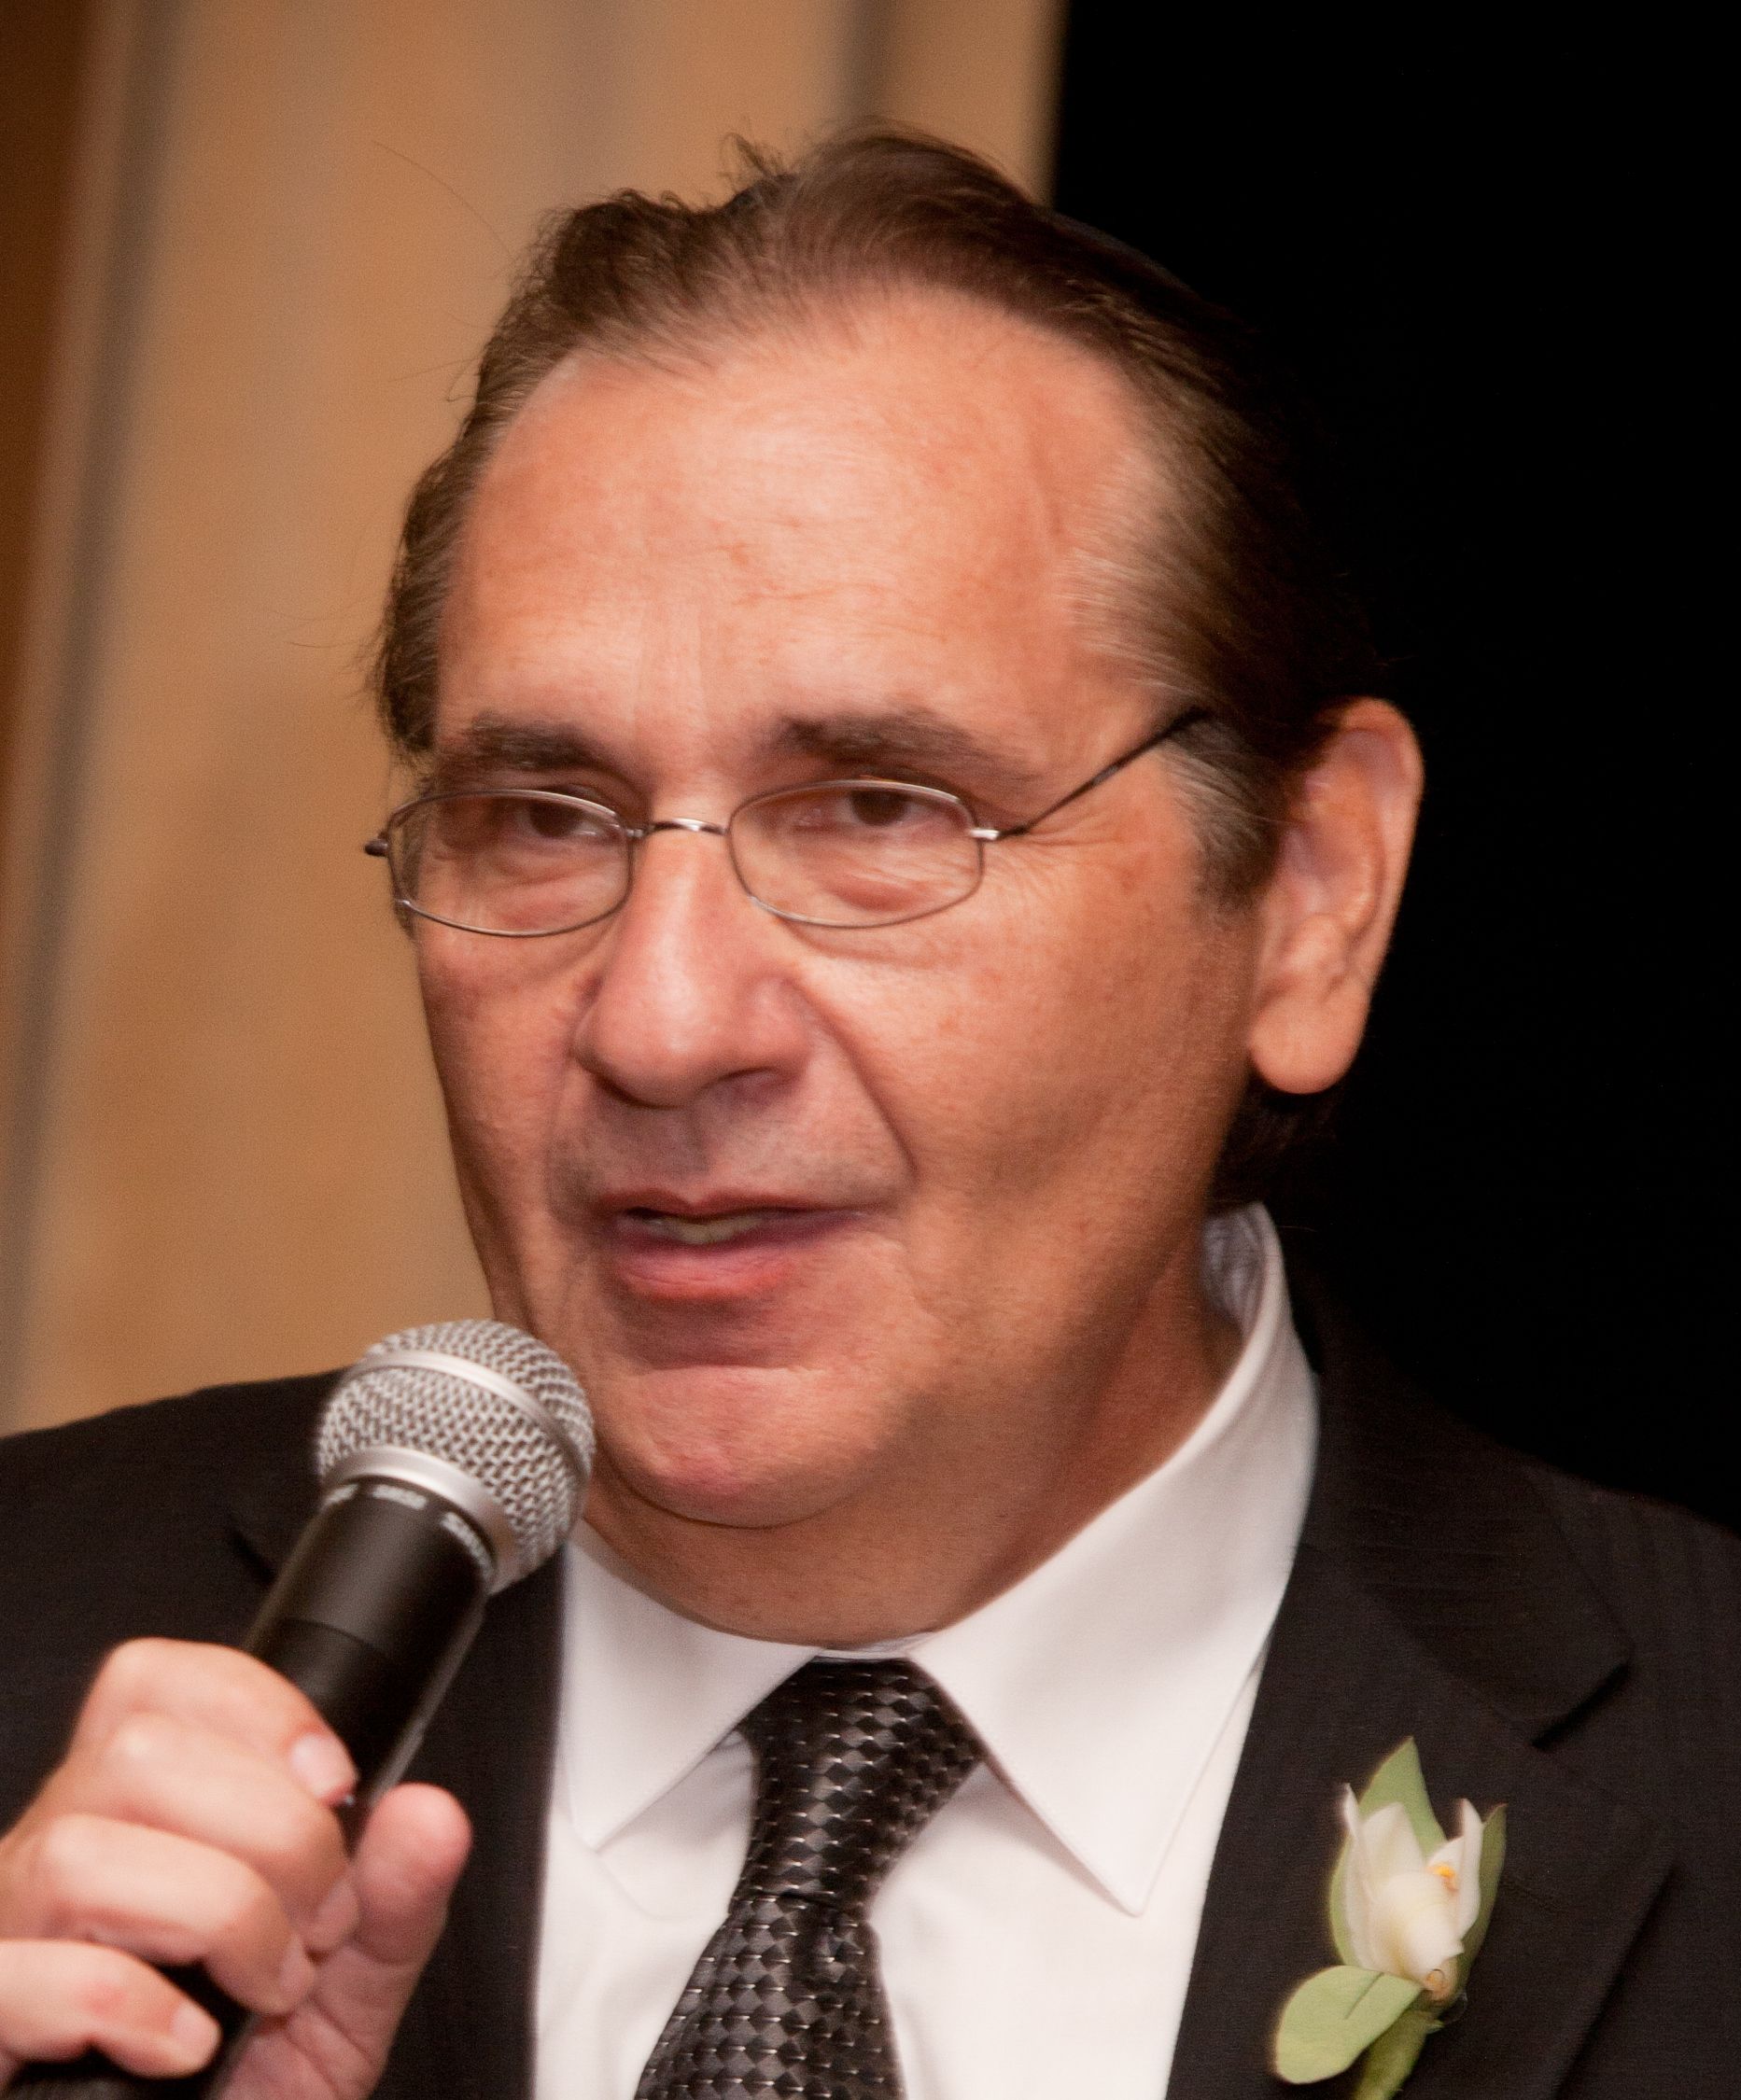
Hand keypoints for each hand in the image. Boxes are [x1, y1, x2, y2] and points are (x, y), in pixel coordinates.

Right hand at [0, 1640, 469, 2095]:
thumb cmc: (256, 2087)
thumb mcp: (350, 1989)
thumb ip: (395, 1897)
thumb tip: (430, 1815)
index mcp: (140, 1818)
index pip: (152, 1683)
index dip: (255, 1709)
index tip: (333, 1783)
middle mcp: (58, 1859)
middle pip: (136, 1754)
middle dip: (271, 1832)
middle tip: (319, 1922)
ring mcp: (12, 1939)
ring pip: (81, 1852)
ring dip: (215, 1916)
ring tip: (267, 1985)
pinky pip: (25, 1977)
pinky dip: (129, 2004)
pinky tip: (189, 2043)